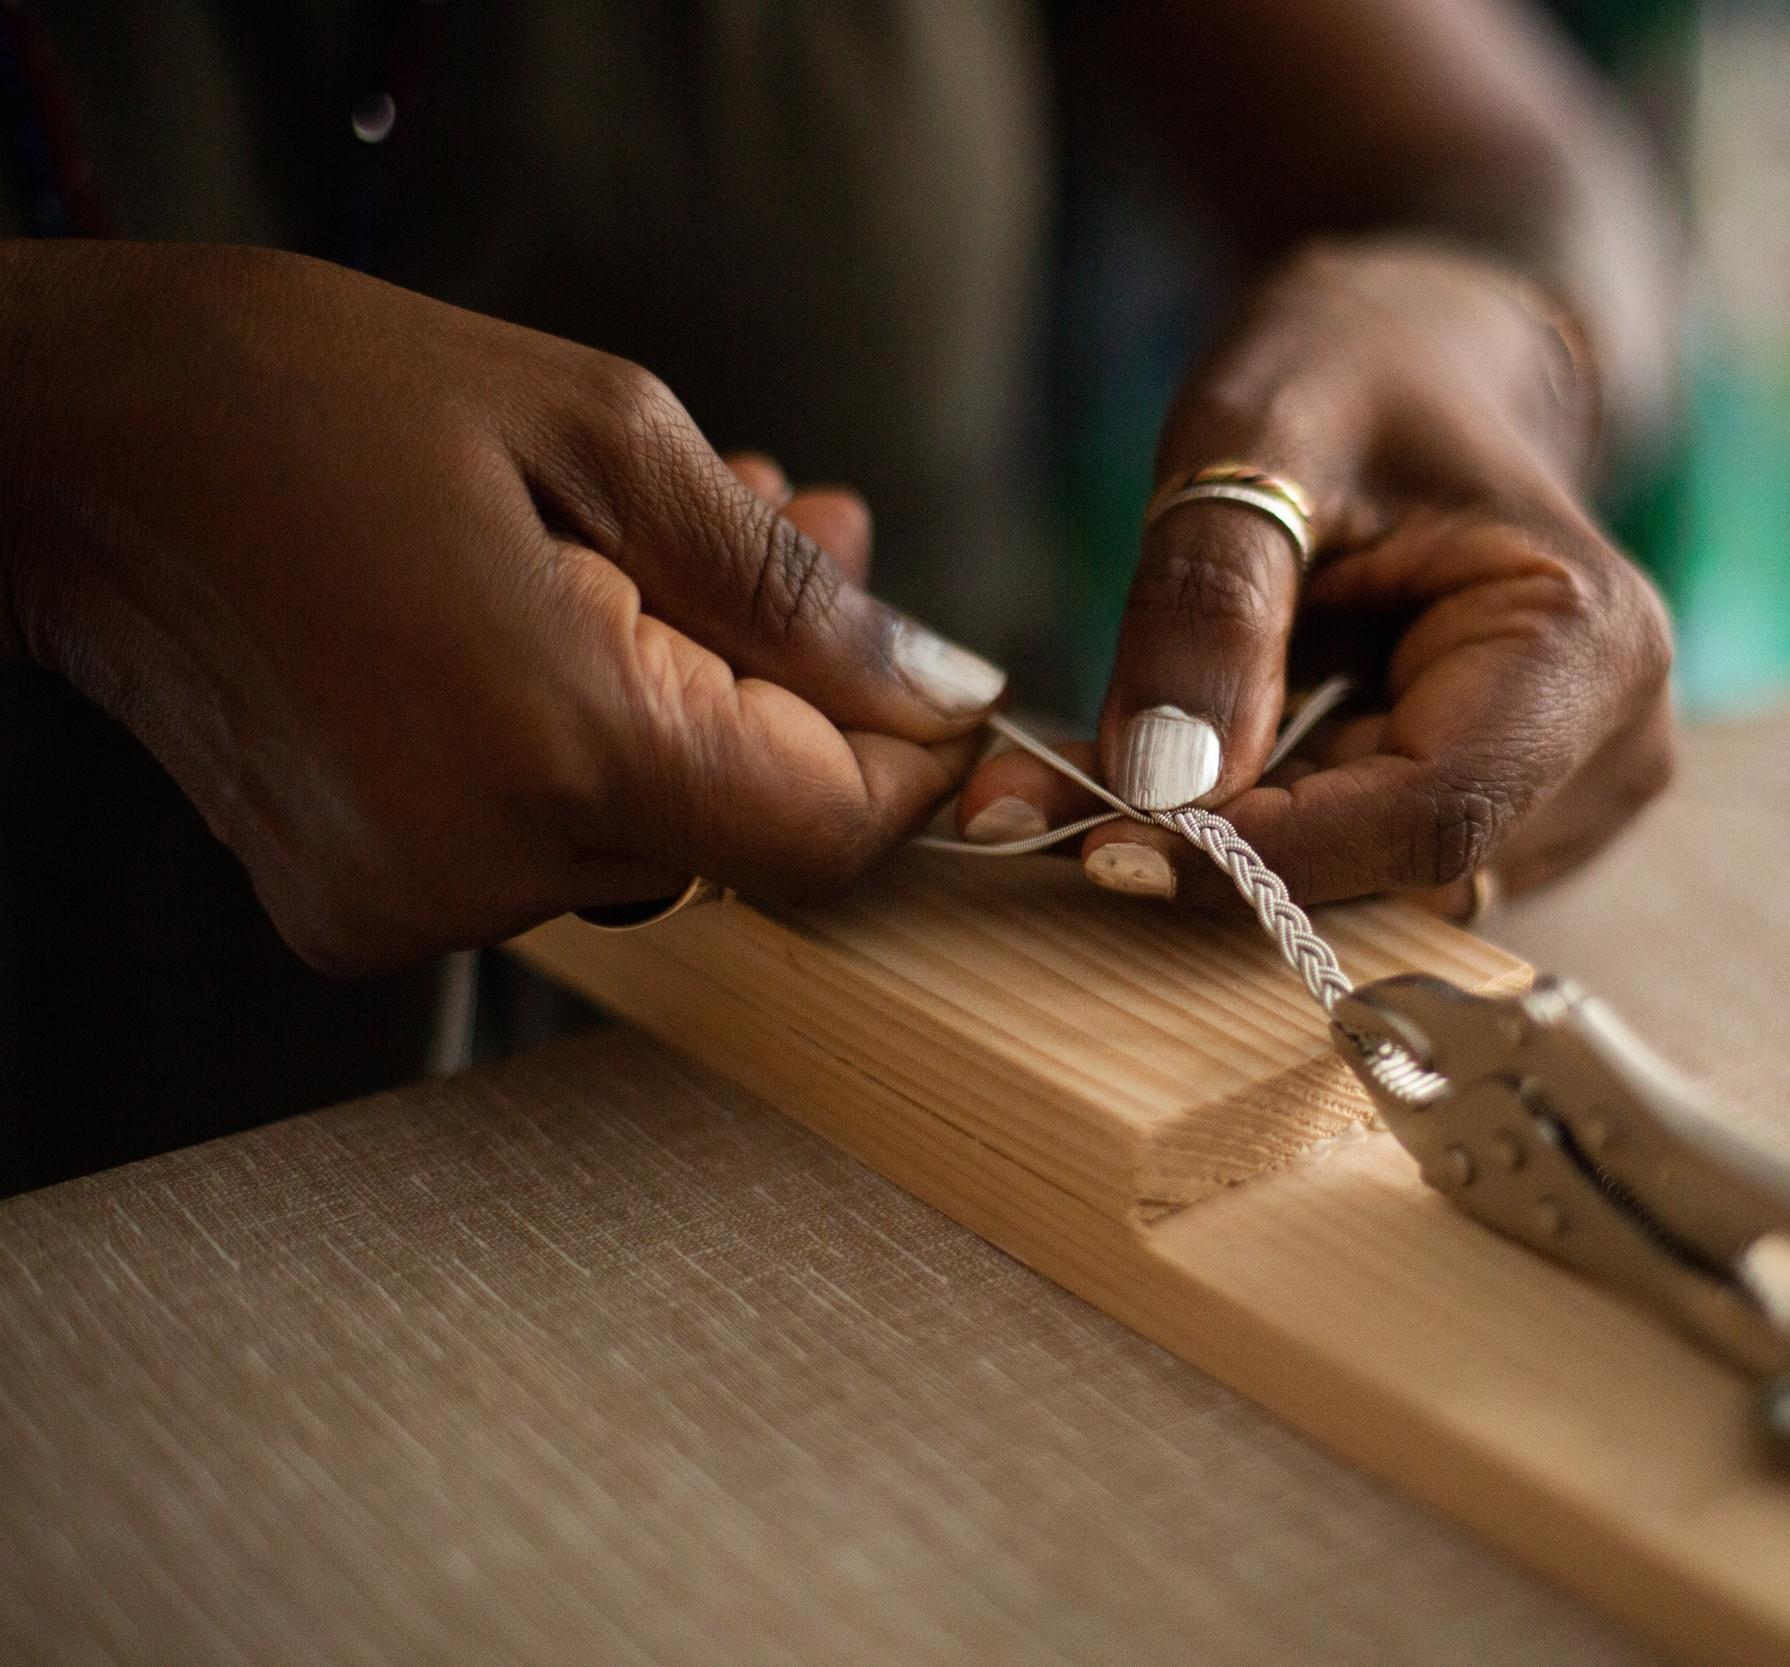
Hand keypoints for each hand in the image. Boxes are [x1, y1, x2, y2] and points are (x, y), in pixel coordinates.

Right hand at [0, 243, 1003, 973]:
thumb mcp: (600, 431)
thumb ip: (791, 589)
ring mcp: (410, 906)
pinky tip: (569, 614)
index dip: (903, 760)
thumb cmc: (309, 396)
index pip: (824, 832)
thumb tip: (939, 689)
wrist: (60, 445)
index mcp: (556, 748)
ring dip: (696, 701)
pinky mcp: (360, 911)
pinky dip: (590, 745)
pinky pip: (545, 850)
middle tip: (795, 523)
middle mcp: (483, 867)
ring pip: (651, 839)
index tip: (928, 672)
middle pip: (742, 832)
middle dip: (794, 689)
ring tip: (654, 547)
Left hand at [956, 240, 1671, 913]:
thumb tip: (1158, 787)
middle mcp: (1608, 749)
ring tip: (1091, 766)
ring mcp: (1567, 800)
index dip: (1261, 853)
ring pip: (1367, 888)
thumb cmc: (1359, 369)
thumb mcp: (1256, 436)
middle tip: (1039, 799)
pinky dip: (1256, 830)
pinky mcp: (1508, 822)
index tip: (1097, 834)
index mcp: (1587, 648)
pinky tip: (1185, 758)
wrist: (1429, 360)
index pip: (1425, 820)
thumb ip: (1208, 605)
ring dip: (1223, 845)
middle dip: (1217, 848)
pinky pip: (1364, 869)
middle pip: (1393, 871)